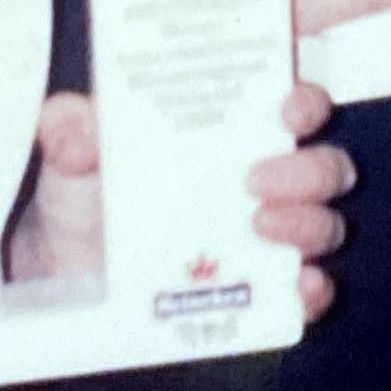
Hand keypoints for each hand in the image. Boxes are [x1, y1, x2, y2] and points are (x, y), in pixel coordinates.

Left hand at [0, 87, 352, 324]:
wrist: (66, 273)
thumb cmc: (87, 198)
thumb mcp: (75, 158)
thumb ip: (73, 134)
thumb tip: (70, 119)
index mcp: (230, 131)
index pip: (292, 102)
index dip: (305, 99)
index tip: (286, 107)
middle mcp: (263, 179)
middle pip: (324, 165)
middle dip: (308, 169)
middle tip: (256, 180)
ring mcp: (268, 237)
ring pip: (324, 223)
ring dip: (308, 223)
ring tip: (262, 228)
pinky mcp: (262, 291)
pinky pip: (308, 291)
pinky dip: (312, 290)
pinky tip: (298, 286)